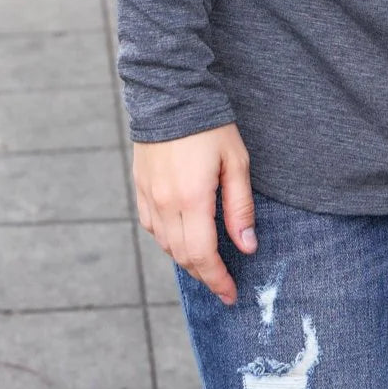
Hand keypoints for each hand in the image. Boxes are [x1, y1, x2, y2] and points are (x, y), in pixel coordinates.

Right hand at [132, 122, 256, 304]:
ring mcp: (149, 196)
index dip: (217, 279)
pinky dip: (169, 241)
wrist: (171, 94)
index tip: (230, 293)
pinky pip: (153, 227)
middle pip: (183, 256)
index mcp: (192, 199)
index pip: (203, 255)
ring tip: (208, 264)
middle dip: (205, 275)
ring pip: (166, 245)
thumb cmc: (210, 126)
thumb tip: (247, 246)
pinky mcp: (140, 187)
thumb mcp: (236, 162)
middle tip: (223, 285)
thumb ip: (240, 207)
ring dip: (187, 260)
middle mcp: (166, 203)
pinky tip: (183, 239)